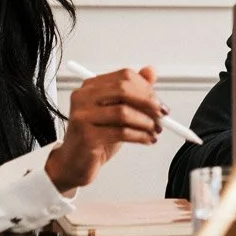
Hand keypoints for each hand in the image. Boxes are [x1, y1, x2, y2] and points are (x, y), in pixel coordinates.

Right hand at [44, 65, 162, 192]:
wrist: (73, 163)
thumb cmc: (95, 137)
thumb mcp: (116, 112)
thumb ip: (132, 92)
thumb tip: (150, 72)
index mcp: (90, 87)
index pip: (124, 77)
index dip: (146, 89)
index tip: (159, 103)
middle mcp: (83, 97)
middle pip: (123, 90)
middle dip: (148, 103)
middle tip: (162, 115)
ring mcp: (83, 116)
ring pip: (124, 112)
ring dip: (146, 122)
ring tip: (155, 130)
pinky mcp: (86, 136)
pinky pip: (121, 132)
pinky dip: (140, 136)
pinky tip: (147, 139)